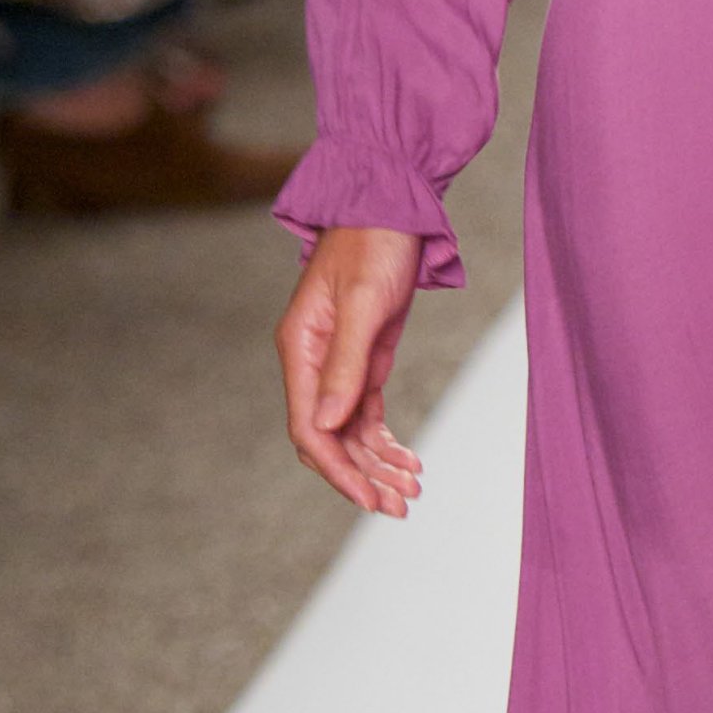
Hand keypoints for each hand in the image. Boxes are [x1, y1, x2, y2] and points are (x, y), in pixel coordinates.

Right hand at [278, 226, 425, 515]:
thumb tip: (330, 423)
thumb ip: (347, 363)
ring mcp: (337, 363)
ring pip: (349, 431)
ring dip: (377, 464)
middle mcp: (312, 362)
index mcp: (300, 349)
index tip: (369, 498)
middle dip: (361, 475)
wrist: (393, 205)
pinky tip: (409, 461)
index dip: (338, 468)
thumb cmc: (375, 243)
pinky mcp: (363, 359)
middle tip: (400, 506)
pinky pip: (367, 414)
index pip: (309, 427)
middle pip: (328, 438)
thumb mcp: (367, 302)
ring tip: (412, 491)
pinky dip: (385, 441)